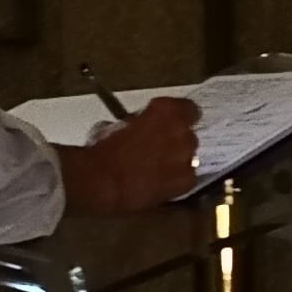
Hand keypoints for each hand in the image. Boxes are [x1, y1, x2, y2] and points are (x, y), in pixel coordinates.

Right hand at [57, 96, 199, 214]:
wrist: (103, 181)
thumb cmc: (104, 151)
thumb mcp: (118, 125)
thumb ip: (137, 122)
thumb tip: (137, 127)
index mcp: (167, 110)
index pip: (187, 108)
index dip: (175, 116)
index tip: (164, 122)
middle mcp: (182, 131)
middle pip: (187, 134)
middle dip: (174, 140)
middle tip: (154, 148)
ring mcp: (187, 156)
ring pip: (188, 156)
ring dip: (175, 159)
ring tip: (154, 169)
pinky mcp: (186, 180)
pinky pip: (187, 177)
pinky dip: (176, 180)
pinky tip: (158, 183)